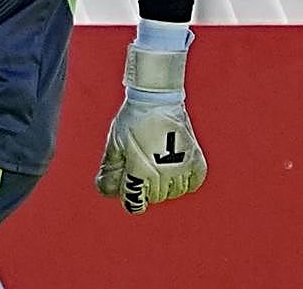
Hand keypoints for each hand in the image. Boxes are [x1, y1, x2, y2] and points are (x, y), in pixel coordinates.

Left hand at [95, 38, 206, 213]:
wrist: (157, 99)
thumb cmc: (132, 120)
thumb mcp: (115, 144)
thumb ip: (111, 171)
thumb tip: (105, 190)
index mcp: (141, 170)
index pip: (135, 202)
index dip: (129, 197)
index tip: (128, 188)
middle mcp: (164, 174)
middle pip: (153, 197)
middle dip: (143, 186)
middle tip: (140, 166)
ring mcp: (183, 169)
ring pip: (172, 193)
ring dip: (162, 185)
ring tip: (155, 162)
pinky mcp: (197, 162)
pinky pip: (191, 185)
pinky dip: (182, 181)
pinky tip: (172, 168)